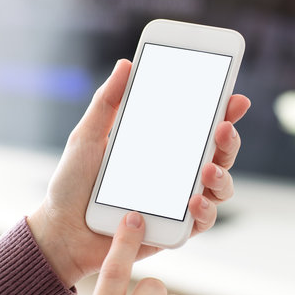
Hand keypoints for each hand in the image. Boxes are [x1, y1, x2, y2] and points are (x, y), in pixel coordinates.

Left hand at [28, 59, 250, 286]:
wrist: (61, 230)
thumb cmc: (73, 183)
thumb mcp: (87, 136)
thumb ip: (107, 102)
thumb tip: (126, 64)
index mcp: (161, 146)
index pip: (199, 125)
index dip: (221, 111)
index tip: (233, 97)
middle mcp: (176, 171)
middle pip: (218, 153)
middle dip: (229, 139)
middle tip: (223, 128)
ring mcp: (178, 201)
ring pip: (220, 187)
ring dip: (222, 176)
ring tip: (208, 169)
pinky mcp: (174, 229)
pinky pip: (202, 221)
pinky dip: (205, 211)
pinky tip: (194, 201)